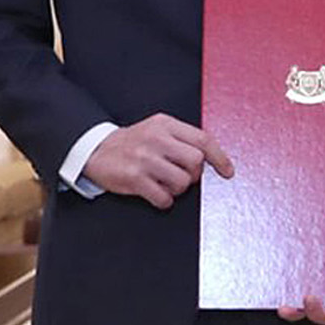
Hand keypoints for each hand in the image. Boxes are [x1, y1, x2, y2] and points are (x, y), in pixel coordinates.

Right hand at [83, 114, 232, 208]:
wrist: (96, 149)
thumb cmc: (134, 142)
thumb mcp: (158, 129)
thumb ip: (182, 138)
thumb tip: (212, 157)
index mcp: (166, 125)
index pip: (203, 140)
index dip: (220, 158)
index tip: (228, 171)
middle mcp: (156, 139)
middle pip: (196, 161)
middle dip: (194, 174)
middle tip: (183, 175)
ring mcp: (144, 159)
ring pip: (182, 182)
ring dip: (178, 189)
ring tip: (166, 184)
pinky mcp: (133, 179)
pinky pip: (163, 197)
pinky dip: (164, 200)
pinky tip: (156, 193)